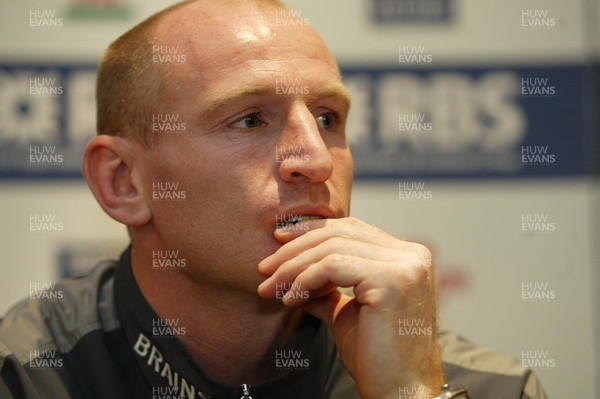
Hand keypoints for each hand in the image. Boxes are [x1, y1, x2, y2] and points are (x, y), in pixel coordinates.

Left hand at [257, 217, 443, 398]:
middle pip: (340, 234)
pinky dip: (305, 279)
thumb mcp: (346, 312)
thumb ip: (326, 288)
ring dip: (293, 267)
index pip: (352, 229)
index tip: (278, 242)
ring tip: (270, 288)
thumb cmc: (376, 358)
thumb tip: (293, 275)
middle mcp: (411, 254)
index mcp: (407, 256)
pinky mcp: (391, 280)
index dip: (312, 232)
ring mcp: (404, 265)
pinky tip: (290, 299)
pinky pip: (332, 266)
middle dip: (295, 249)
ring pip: (332, 248)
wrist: (399, 394)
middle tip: (264, 268)